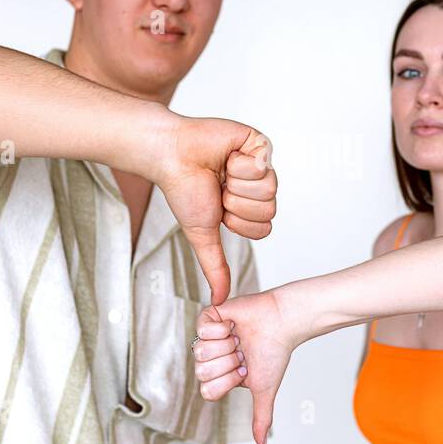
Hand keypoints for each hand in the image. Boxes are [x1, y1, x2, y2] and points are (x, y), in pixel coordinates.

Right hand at [156, 116, 276, 304]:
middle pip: (270, 210)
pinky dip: (240, 163)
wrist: (172, 156)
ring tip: (222, 171)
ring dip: (237, 183)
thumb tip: (220, 299)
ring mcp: (261, 164)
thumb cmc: (184, 191)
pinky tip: (227, 156)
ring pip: (270, 188)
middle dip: (237, 203)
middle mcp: (258, 187)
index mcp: (248, 207)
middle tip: (220, 188)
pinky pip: (264, 164)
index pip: (265, 228)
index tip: (219, 208)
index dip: (239, 222)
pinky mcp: (260, 143)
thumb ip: (215, 267)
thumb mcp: (203, 235)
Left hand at [193, 290, 297, 443]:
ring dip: (226, 346)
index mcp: (220, 376)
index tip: (244, 371)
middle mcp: (211, 358)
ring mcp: (207, 338)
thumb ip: (260, 417)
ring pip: (200, 351)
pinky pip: (202, 330)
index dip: (226, 381)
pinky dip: (222, 329)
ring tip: (238, 339)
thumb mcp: (264, 390)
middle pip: (202, 372)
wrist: (282, 323)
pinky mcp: (208, 318)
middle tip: (242, 353)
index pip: (207, 390)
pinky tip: (233, 325)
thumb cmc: (274, 353)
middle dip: (228, 363)